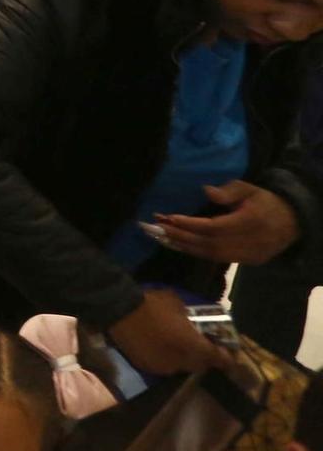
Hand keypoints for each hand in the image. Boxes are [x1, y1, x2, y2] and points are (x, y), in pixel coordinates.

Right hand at [108, 288, 229, 376]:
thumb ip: (190, 319)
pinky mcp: (146, 367)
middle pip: (200, 366)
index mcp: (192, 346)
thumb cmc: (151, 304)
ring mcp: (163, 367)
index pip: (216, 358)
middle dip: (204, 358)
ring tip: (179, 348)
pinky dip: (167, 360)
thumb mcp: (177, 305)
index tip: (229, 355)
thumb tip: (195, 322)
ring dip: (184, 360)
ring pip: (181, 368)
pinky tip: (161, 349)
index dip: (225, 358)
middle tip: (202, 348)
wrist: (118, 310)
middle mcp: (181, 361)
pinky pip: (164, 367)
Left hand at [154, 181, 300, 265]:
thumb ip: (229, 190)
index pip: (214, 227)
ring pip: (212, 255)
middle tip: (156, 228)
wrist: (294, 222)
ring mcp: (250, 255)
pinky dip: (197, 253)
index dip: (190, 224)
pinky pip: (218, 259)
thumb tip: (206, 191)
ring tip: (162, 238)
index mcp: (250, 222)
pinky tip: (180, 246)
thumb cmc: (266, 202)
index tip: (169, 218)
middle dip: (181, 237)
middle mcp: (249, 242)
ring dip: (185, 247)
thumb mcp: (250, 189)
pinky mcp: (248, 262)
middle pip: (209, 244)